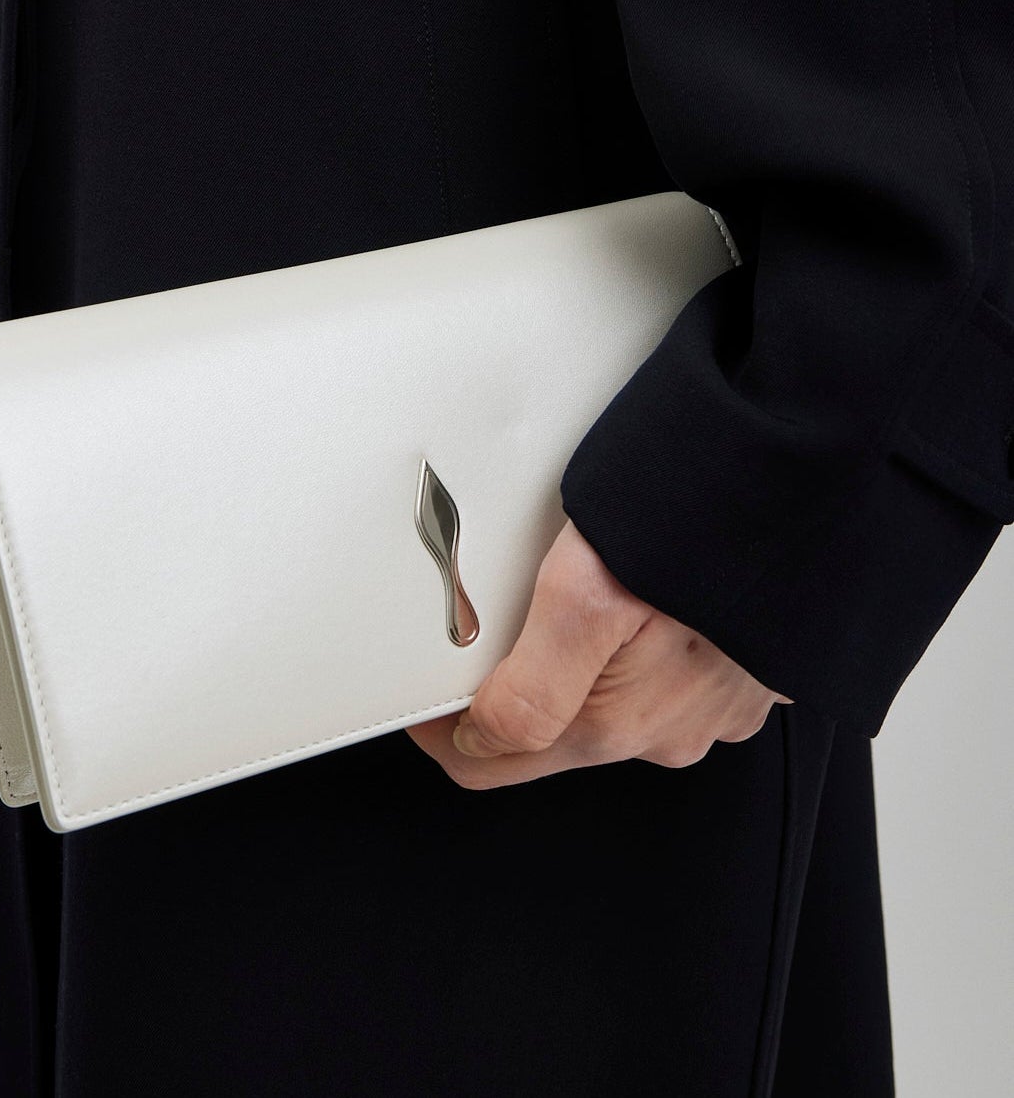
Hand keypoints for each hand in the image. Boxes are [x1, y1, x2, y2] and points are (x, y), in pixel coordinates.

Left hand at [405, 517, 790, 787]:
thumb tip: (479, 741)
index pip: (486, 762)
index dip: (438, 722)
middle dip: (505, 679)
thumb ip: (529, 687)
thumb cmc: (713, 522)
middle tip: (493, 604)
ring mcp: (708, 707)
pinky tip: (642, 583)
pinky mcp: (742, 672)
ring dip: (575, 655)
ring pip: (603, 698)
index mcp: (612, 725)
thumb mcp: (590, 595)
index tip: (419, 676)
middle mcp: (663, 733)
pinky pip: (663, 671)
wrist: (826, 483)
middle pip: (544, 729)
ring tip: (574, 577)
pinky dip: (636, 637)